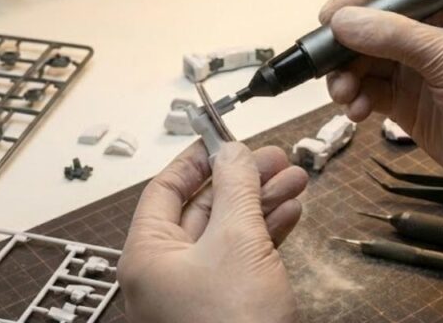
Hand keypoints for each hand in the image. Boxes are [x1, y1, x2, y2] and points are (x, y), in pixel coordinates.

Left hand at [118, 142, 307, 322]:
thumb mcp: (236, 240)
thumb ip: (236, 189)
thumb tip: (233, 153)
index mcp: (147, 254)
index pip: (165, 189)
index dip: (197, 159)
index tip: (223, 137)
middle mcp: (164, 273)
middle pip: (202, 208)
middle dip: (242, 180)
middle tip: (273, 157)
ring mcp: (194, 293)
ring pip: (227, 232)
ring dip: (262, 202)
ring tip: (294, 178)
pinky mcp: (224, 307)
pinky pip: (241, 258)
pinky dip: (266, 233)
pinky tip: (290, 212)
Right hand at [320, 0, 442, 229]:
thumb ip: (392, 36)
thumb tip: (343, 21)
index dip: (357, 0)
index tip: (329, 17)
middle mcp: (428, 35)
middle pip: (369, 28)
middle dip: (345, 46)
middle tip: (327, 64)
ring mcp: (416, 70)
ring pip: (364, 63)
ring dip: (346, 76)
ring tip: (344, 94)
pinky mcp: (408, 104)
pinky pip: (369, 92)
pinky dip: (355, 99)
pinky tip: (357, 110)